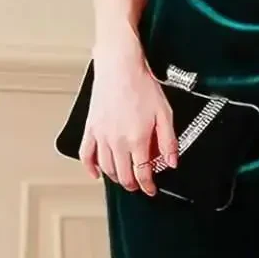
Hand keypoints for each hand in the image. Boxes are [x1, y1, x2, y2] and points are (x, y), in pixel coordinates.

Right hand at [79, 47, 177, 195]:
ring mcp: (101, 136)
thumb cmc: (142, 85)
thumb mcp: (164, 113)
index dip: (148, 185)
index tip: (151, 190)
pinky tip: (96, 173)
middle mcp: (117, 141)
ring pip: (106, 168)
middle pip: (123, 174)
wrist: (119, 67)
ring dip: (115, 178)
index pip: (142, 173)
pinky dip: (90, 167)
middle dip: (132, 184)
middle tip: (138, 185)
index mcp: (137, 139)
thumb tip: (172, 161)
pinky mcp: (90, 128)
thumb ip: (168, 141)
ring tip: (123, 179)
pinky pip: (86, 154)